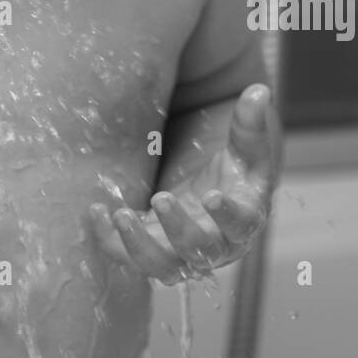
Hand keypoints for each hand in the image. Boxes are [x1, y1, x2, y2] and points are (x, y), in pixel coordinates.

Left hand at [89, 84, 277, 283]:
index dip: (228, 215)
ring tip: (121, 214)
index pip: (241, 225)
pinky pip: (128, 257)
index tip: (213, 196)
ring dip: (140, 245)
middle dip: (179, 229)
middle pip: (199, 251)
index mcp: (243, 221)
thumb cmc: (232, 173)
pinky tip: (98, 212)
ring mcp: (180, 254)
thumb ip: (250, 123)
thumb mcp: (244, 148)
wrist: (209, 194)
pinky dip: (111, 242)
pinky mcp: (151, 251)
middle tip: (161, 198)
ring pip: (162, 267)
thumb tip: (259, 90)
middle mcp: (214, 246)